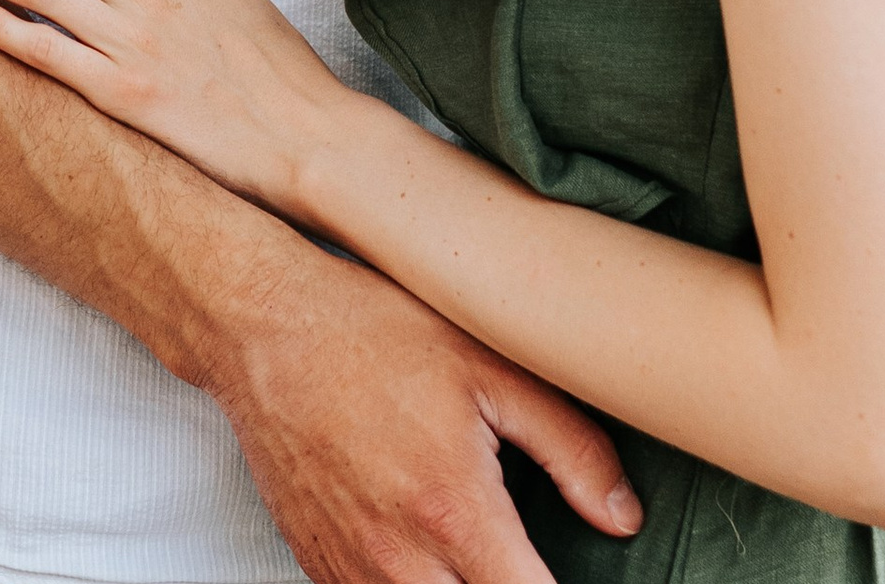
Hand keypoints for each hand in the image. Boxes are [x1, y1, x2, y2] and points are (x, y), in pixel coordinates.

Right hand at [208, 234, 642, 578]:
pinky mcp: (317, 567)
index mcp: (455, 514)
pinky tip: (427, 549)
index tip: (573, 571)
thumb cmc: (370, 331)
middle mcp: (400, 562)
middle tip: (517, 553)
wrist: (261, 326)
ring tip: (472, 545)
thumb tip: (622, 515)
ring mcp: (352, 572)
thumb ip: (569, 445)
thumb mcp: (487, 363)